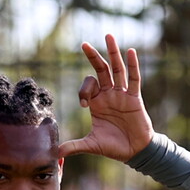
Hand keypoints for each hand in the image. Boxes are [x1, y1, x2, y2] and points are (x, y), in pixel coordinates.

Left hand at [59, 34, 153, 161]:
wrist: (134, 152)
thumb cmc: (114, 147)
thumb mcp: (91, 145)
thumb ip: (74, 146)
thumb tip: (55, 153)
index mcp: (97, 103)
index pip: (88, 86)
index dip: (83, 90)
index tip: (84, 104)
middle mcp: (109, 95)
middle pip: (100, 70)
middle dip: (93, 57)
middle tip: (83, 43)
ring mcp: (122, 95)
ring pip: (117, 69)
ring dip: (112, 53)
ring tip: (108, 36)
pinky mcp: (135, 98)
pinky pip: (134, 79)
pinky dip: (133, 65)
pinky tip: (130, 51)